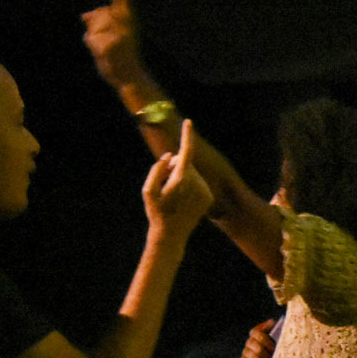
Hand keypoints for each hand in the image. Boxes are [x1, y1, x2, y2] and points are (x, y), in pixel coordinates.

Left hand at [81, 0, 149, 89]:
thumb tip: (84, 15)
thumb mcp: (115, 35)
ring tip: (106, 49)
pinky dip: (92, 45)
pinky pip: (89, 38)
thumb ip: (100, 22)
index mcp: (130, 22)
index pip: (123, 3)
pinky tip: (102, 53)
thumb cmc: (122, 56)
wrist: (130, 77)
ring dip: (94, 37)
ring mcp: (117, 36)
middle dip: (96, 22)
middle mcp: (125, 27)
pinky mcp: (108, 45)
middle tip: (106, 39)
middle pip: (99, 13)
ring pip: (93, 26)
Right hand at [142, 119, 213, 239]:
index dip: (187, 136)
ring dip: (182, 178)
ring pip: (192, 174)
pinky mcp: (209, 197)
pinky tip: (182, 201)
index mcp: (181, 180)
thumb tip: (170, 156)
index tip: (189, 122)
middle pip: (185, 164)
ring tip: (173, 196)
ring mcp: (205, 191)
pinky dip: (190, 187)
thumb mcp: (147, 191)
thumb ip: (157, 169)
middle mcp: (197, 183)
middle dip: (175, 167)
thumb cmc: (156, 213)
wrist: (172, 235)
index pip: (186, 152)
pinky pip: (198, 184)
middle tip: (164, 185)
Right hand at [239, 319, 276, 357]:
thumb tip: (272, 321)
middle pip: (256, 347)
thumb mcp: (280, 341)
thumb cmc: (277, 351)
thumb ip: (277, 332)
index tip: (273, 348)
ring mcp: (245, 351)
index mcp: (258, 334)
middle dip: (265, 355)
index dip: (265, 340)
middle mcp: (250, 342)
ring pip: (253, 356)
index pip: (256, 332)